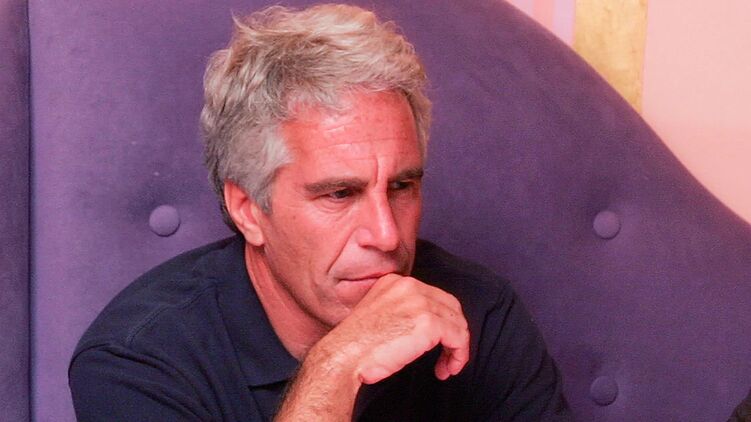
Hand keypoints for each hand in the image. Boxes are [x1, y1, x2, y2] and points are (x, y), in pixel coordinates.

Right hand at [274, 274, 468, 420]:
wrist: (343, 356)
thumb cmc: (356, 346)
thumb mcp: (379, 316)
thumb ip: (400, 312)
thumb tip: (425, 329)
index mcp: (395, 282)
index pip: (433, 296)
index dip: (441, 321)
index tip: (438, 343)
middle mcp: (409, 286)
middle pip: (450, 306)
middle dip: (454, 332)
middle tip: (448, 356)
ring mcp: (419, 302)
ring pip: (457, 322)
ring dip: (457, 347)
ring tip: (448, 367)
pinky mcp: (428, 323)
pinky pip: (458, 337)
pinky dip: (459, 355)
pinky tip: (447, 369)